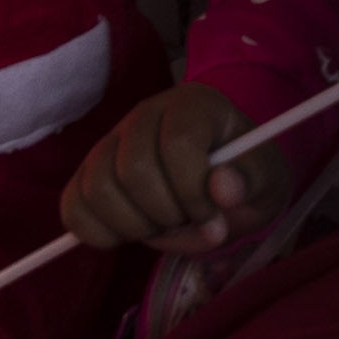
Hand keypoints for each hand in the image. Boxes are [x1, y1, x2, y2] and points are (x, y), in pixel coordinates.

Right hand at [62, 81, 270, 254]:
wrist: (223, 187)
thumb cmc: (243, 178)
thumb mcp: (265, 179)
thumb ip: (249, 180)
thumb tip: (223, 188)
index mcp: (192, 105)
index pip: (176, 143)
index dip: (192, 191)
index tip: (214, 218)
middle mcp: (145, 114)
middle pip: (133, 169)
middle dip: (165, 214)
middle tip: (188, 222)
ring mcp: (111, 142)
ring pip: (98, 188)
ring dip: (134, 226)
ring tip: (162, 226)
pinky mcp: (88, 174)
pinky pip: (73, 206)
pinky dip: (98, 233)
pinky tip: (130, 233)